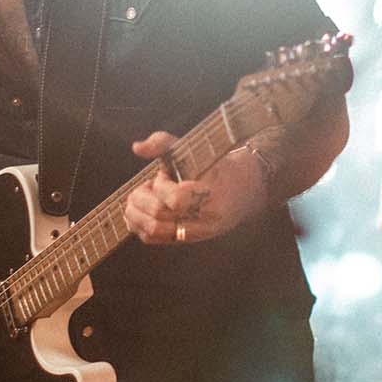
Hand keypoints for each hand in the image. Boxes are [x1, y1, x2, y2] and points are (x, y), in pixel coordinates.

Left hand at [124, 131, 267, 246]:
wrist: (246, 188)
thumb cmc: (218, 165)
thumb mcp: (195, 148)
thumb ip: (164, 143)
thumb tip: (137, 147)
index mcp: (211, 195)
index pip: (177, 200)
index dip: (161, 187)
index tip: (162, 175)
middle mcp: (204, 220)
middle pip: (159, 220)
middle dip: (141, 201)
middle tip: (142, 186)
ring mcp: (196, 232)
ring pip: (153, 232)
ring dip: (136, 214)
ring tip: (138, 198)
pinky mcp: (188, 239)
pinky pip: (155, 239)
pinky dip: (139, 225)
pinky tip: (137, 211)